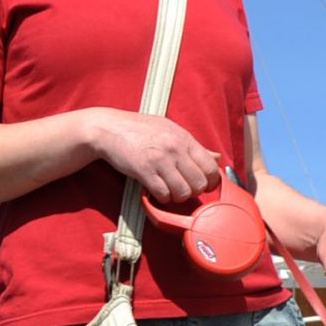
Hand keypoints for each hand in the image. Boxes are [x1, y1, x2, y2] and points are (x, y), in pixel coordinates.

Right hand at [92, 111, 219, 205]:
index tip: (202, 185)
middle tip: (183, 189)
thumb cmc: (140, 129)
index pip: (211, 167)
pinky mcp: (144, 170)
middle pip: (199, 183)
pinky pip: (163, 194)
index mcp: (184, 138)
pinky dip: (162, 197)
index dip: (210, 181)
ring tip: (169, 191)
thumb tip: (216, 157)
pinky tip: (156, 190)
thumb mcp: (170, 130)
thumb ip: (193, 146)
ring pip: (182, 192)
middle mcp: (175, 148)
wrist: (109, 128)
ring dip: (177, 197)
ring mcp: (159, 160)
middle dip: (193, 192)